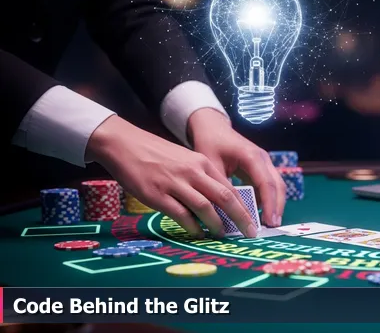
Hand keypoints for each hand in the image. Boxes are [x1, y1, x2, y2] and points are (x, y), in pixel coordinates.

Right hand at [86, 115, 257, 238]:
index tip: (252, 221)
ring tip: (222, 235)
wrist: (125, 145)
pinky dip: (193, 227)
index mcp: (203, 163)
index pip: (230, 188)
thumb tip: (220, 203)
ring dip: (217, 224)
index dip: (244, 207)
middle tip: (249, 233)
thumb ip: (202, 178)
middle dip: (240, 218)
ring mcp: (175, 183)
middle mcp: (193, 172)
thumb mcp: (186, 160)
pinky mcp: (158, 195)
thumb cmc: (157, 155)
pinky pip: (181, 215)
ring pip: (205, 207)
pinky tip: (198, 234)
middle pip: (224, 198)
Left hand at [187, 108, 285, 226]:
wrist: (213, 127)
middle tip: (272, 227)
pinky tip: (261, 213)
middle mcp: (263, 158)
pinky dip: (268, 199)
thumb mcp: (211, 165)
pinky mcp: (262, 167)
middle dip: (277, 207)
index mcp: (251, 157)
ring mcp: (265, 162)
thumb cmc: (209, 144)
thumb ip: (221, 187)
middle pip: (278, 185)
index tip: (269, 223)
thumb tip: (228, 213)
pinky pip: (270, 184)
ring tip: (269, 223)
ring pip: (277, 185)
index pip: (266, 183)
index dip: (269, 204)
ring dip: (275, 204)